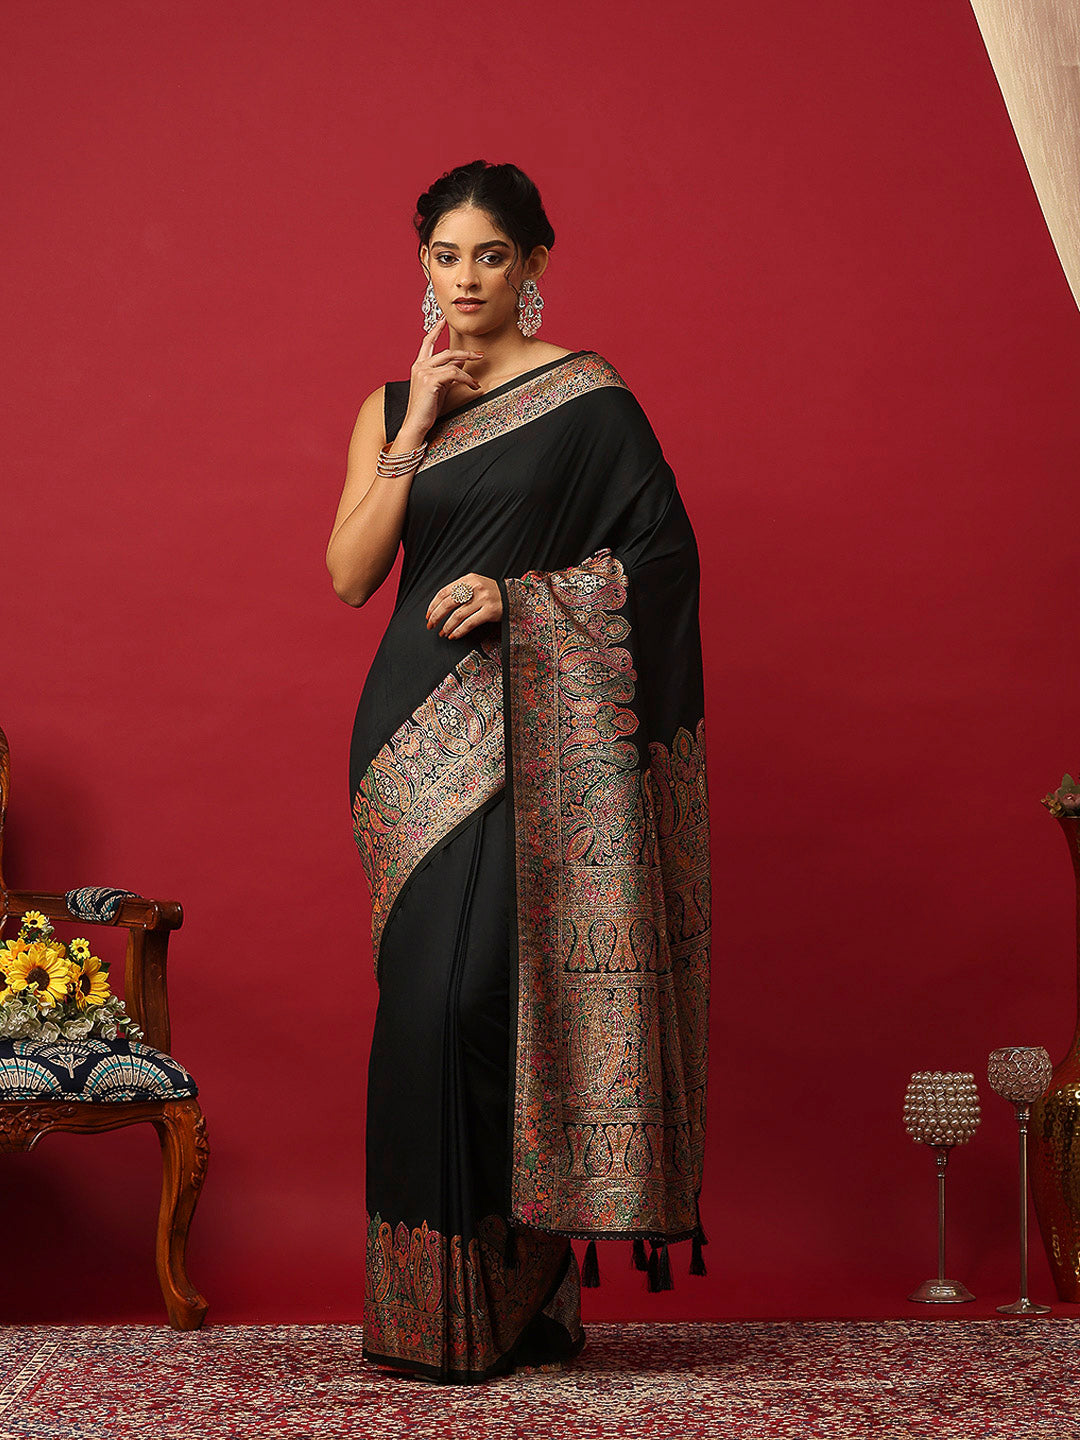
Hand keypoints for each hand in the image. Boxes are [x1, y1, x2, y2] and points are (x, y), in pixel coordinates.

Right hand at [403, 316, 483, 437]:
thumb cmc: (426, 408)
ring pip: (452, 362)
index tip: (443, 319)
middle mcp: (419, 366)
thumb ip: (447, 373)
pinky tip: (473, 386)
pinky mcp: (431, 380)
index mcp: (418, 366)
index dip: (436, 329)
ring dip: (469, 369)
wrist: (416, 423)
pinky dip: (467, 379)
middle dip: (465, 353)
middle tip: (479, 355)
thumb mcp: (439, 387)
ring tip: (477, 380)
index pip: (427, 342)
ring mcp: (424, 372)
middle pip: (447, 351)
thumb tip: (460, 362)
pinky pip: (455, 374)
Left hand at [425, 574, 502, 638]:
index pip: (444, 592)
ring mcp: (483, 599)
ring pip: (458, 615)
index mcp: (468, 579)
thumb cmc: (491, 593)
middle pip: (448, 603)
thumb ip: (460, 590)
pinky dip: (459, 631)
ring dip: (447, 626)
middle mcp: (475, 587)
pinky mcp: (490, 611)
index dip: (433, 605)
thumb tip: (439, 606)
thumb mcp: (475, 585)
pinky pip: (469, 623)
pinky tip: (453, 635)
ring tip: (442, 633)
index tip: (428, 615)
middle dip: (436, 616)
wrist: (513, 597)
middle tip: (431, 625)